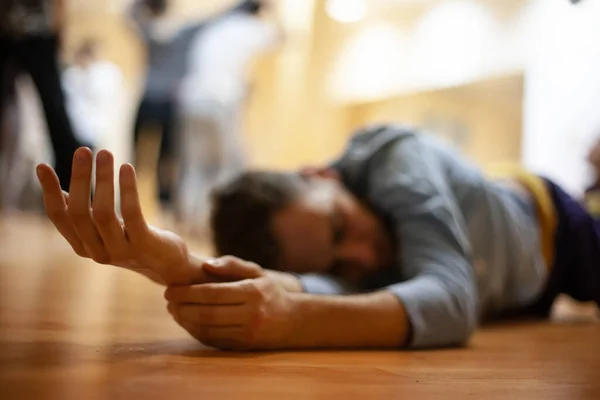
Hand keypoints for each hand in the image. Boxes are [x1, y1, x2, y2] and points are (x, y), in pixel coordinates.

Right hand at [36, 147, 201, 284]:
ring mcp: (120, 251)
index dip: (50, 192)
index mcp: (83, 246)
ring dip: (103, 180)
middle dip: (80, 179)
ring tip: (105, 153)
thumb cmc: (133, 240)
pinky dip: (127, 189)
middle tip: (83, 150)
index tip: (42, 166)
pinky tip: (127, 168)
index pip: (59, 218)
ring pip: (103, 213)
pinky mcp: (144, 245)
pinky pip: (132, 214)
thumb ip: (85, 215)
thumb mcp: (106, 229)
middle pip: (79, 213)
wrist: (167, 265)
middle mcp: (97, 252)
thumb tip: (63, 191)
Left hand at [165, 256, 297, 349]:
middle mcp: (252, 314)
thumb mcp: (257, 272)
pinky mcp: (244, 346)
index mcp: (253, 292)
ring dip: (186, 321)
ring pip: (208, 330)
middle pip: (207, 313)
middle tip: (168, 301)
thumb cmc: (271, 291)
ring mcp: (248, 333)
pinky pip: (213, 341)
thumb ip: (231, 265)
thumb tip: (205, 265)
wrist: (295, 321)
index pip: (213, 293)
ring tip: (174, 311)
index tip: (170, 289)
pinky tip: (188, 322)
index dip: (188, 292)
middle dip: (182, 307)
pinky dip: (196, 332)